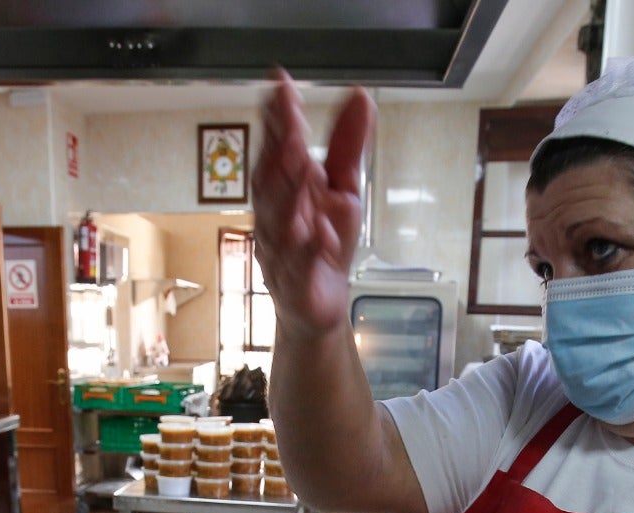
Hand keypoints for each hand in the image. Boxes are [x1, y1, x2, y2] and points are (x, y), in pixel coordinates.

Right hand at [253, 70, 374, 335]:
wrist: (318, 306)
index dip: (278, 118)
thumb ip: (347, 145)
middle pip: (273, 178)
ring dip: (289, 194)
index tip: (281, 85)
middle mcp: (276, 214)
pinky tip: (317, 234)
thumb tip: (360, 95)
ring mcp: (283, 249)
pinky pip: (300, 265)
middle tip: (288, 117)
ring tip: (301, 166)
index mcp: (287, 188)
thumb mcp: (343, 189)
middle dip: (279, 148)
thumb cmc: (324, 244)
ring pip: (281, 220)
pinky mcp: (298, 282)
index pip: (278, 147)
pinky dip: (308, 250)